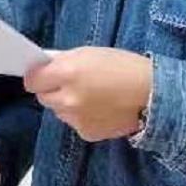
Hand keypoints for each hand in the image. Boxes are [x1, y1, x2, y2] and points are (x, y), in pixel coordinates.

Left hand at [24, 47, 151, 141]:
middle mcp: (67, 98)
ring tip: (92, 96)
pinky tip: (101, 109)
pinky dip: (82, 117)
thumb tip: (44, 68)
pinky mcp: (86, 133)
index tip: (43, 75)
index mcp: (67, 73)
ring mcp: (76, 119)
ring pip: (59, 111)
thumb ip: (64, 61)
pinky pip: (74, 123)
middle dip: (53, 90)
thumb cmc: (124, 67)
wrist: (153, 95)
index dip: (38, 77)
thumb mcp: (90, 53)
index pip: (32, 81)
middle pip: (43, 97)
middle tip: (72, 83)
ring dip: (67, 104)